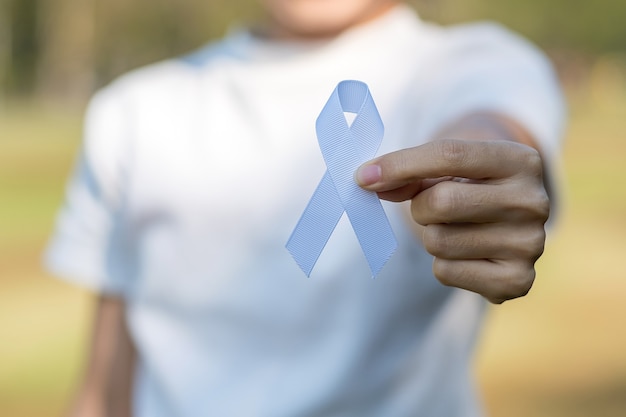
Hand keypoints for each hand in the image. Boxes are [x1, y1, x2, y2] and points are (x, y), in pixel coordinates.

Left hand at [356, 138, 549, 302]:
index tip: (363, 177)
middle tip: (431, 207)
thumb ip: (407, 172)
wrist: (505, 218)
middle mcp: (534, 202)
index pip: (450, 154)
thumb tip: (368, 182)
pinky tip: (467, 253)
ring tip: (456, 229)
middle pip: (441, 202)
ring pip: (438, 241)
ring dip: (432, 236)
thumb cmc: (468, 184)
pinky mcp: (517, 282)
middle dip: (420, 206)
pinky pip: (445, 272)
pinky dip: (443, 264)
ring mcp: (530, 245)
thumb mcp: (445, 167)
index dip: (399, 164)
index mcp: (521, 160)